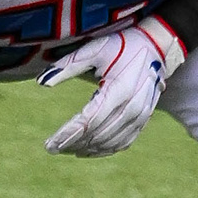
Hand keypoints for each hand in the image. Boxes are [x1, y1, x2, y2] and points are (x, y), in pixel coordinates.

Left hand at [39, 17, 184, 156]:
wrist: (157, 47)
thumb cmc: (121, 46)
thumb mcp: (93, 50)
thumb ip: (67, 66)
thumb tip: (41, 82)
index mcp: (119, 90)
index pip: (88, 121)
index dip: (67, 134)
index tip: (49, 144)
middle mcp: (132, 107)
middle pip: (97, 135)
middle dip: (72, 144)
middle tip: (51, 148)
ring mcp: (140, 116)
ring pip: (109, 143)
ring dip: (86, 149)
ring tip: (65, 149)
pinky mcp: (144, 120)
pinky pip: (122, 143)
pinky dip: (104, 150)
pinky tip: (87, 150)